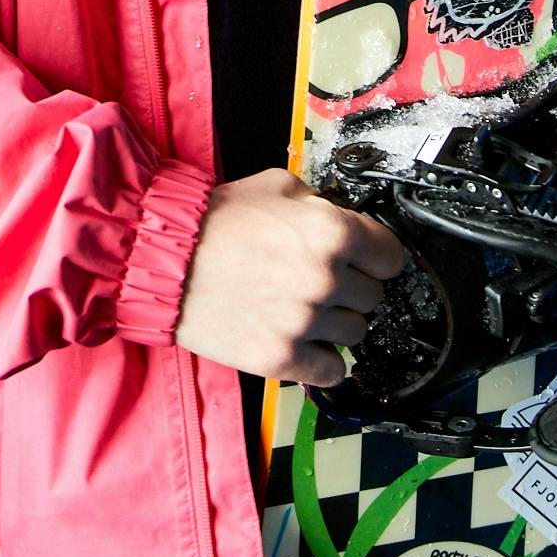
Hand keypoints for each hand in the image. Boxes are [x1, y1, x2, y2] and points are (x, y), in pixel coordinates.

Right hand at [173, 167, 405, 386]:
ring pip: (355, 333)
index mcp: (330, 233)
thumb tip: (343, 222)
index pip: (391, 257)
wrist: (165, 259)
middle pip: (372, 297)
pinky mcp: (281, 358)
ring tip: (304, 308)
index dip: (376, 256)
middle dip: (351, 287)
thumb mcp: (277, 186)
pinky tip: (305, 341)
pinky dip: (322, 359)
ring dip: (335, 322)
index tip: (365, 261)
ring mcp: (304, 323)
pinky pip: (332, 370)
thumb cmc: (217, 221)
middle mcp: (324, 279)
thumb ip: (320, 204)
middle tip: (321, 281)